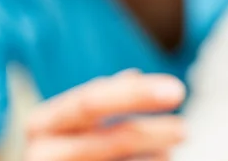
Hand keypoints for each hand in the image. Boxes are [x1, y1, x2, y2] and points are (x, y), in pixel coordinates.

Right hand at [24, 70, 185, 160]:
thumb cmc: (66, 148)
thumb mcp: (73, 121)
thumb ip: (101, 99)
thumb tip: (133, 75)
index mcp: (43, 122)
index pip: (92, 101)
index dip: (136, 94)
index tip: (177, 91)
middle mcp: (43, 152)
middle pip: (115, 138)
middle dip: (154, 132)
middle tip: (184, 130)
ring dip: (156, 155)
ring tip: (167, 153)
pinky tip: (159, 159)